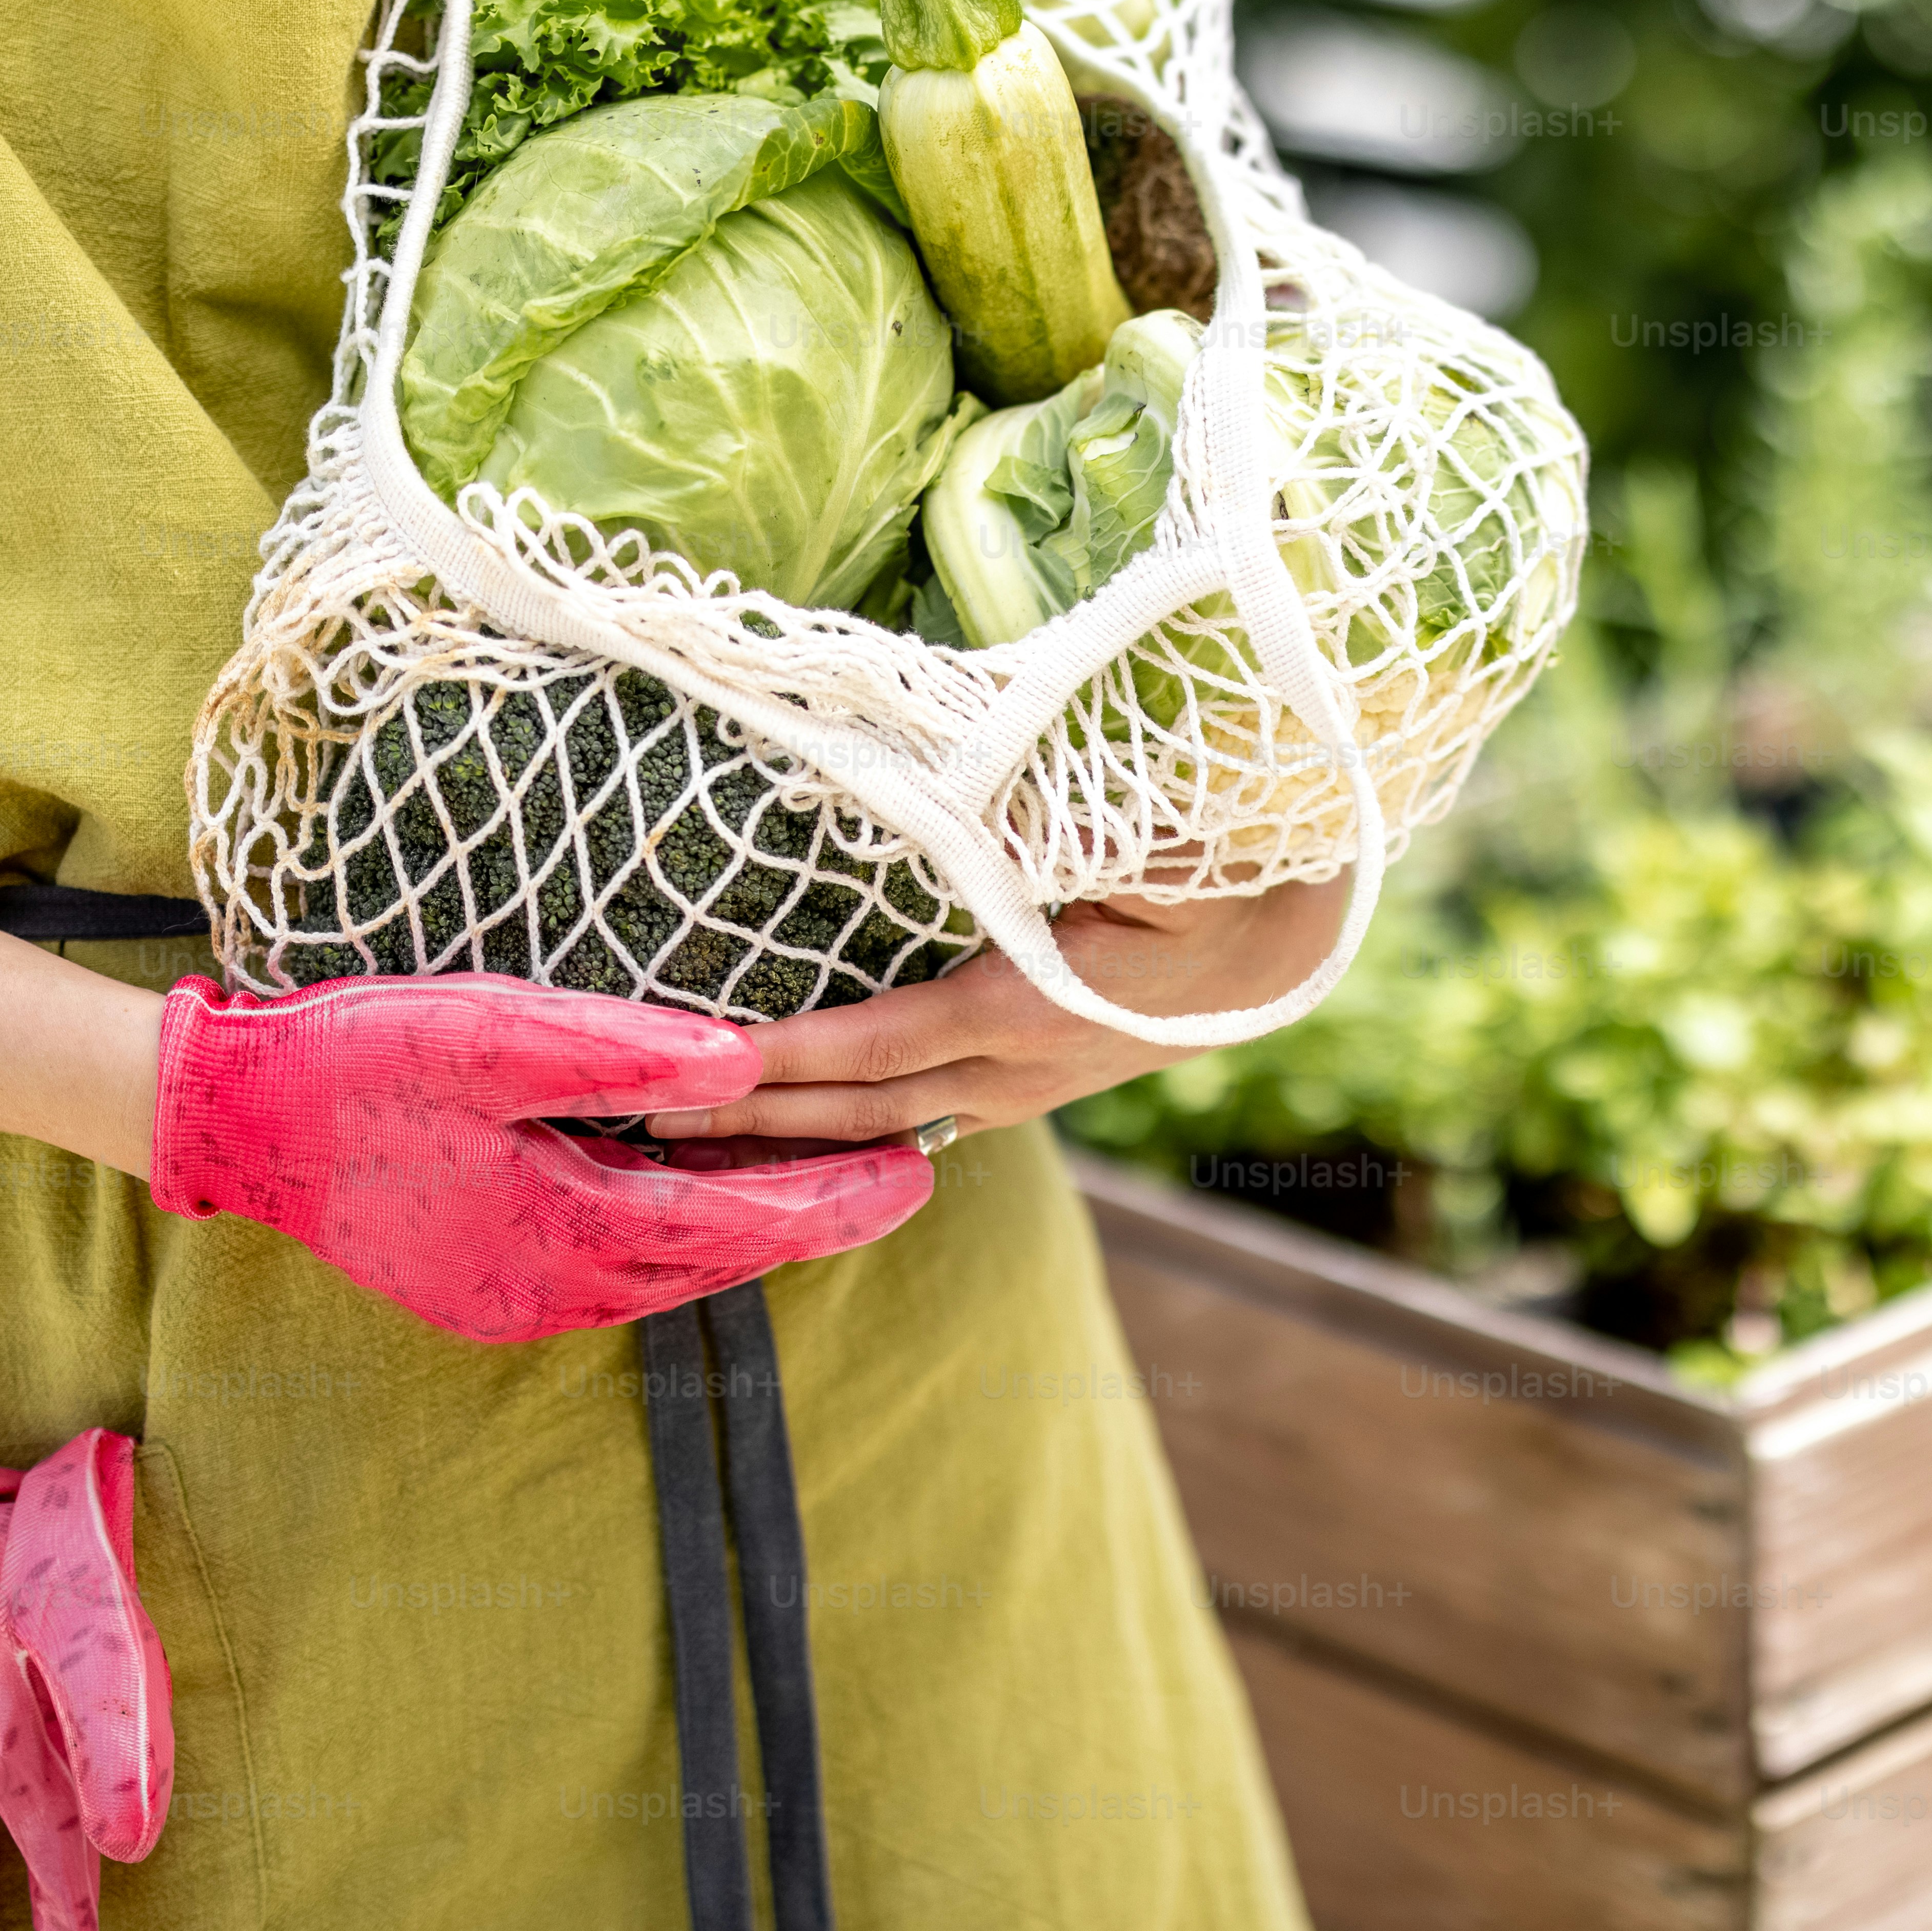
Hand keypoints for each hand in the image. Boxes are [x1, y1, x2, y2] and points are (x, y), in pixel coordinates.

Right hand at [147, 974, 937, 1342]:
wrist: (236, 1118)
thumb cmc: (361, 1060)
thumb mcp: (496, 1035)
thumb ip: (623, 1050)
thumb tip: (749, 1059)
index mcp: (569, 1230)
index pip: (746, 1217)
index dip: (841, 1194)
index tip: (923, 1167)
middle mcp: (554, 1289)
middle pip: (723, 1252)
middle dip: (819, 1213)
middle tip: (912, 1169)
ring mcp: (518, 1299)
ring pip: (675, 1266)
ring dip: (753, 1223)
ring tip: (838, 1179)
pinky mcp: (488, 1287)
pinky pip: (618, 1266)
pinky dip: (682, 1230)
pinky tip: (712, 1191)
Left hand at [644, 874, 1351, 1148]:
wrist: (1287, 940)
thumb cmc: (1204, 873)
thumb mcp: (1126, 845)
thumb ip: (1027, 826)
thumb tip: (929, 792)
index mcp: (1026, 1007)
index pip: (875, 1043)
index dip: (783, 1060)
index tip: (696, 1061)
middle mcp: (1018, 1067)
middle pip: (862, 1109)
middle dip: (754, 1118)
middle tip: (645, 1118)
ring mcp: (1027, 1089)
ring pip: (889, 1126)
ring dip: (795, 1136)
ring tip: (699, 1138)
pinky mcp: (1036, 1086)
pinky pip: (925, 1119)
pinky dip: (854, 1128)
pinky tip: (800, 1131)